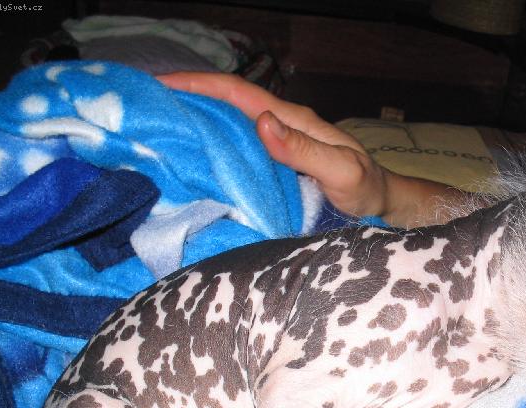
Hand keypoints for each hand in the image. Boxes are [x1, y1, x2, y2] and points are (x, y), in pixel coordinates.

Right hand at [158, 72, 459, 226]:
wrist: (382, 205)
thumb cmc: (366, 188)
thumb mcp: (341, 170)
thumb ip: (305, 150)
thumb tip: (261, 122)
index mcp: (291, 120)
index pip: (238, 93)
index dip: (199, 84)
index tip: (160, 84)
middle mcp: (278, 128)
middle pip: (225, 104)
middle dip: (186, 99)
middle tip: (143, 106)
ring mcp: (275, 147)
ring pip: (228, 127)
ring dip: (194, 124)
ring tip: (156, 131)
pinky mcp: (274, 167)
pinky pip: (236, 152)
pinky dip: (212, 150)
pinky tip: (192, 161)